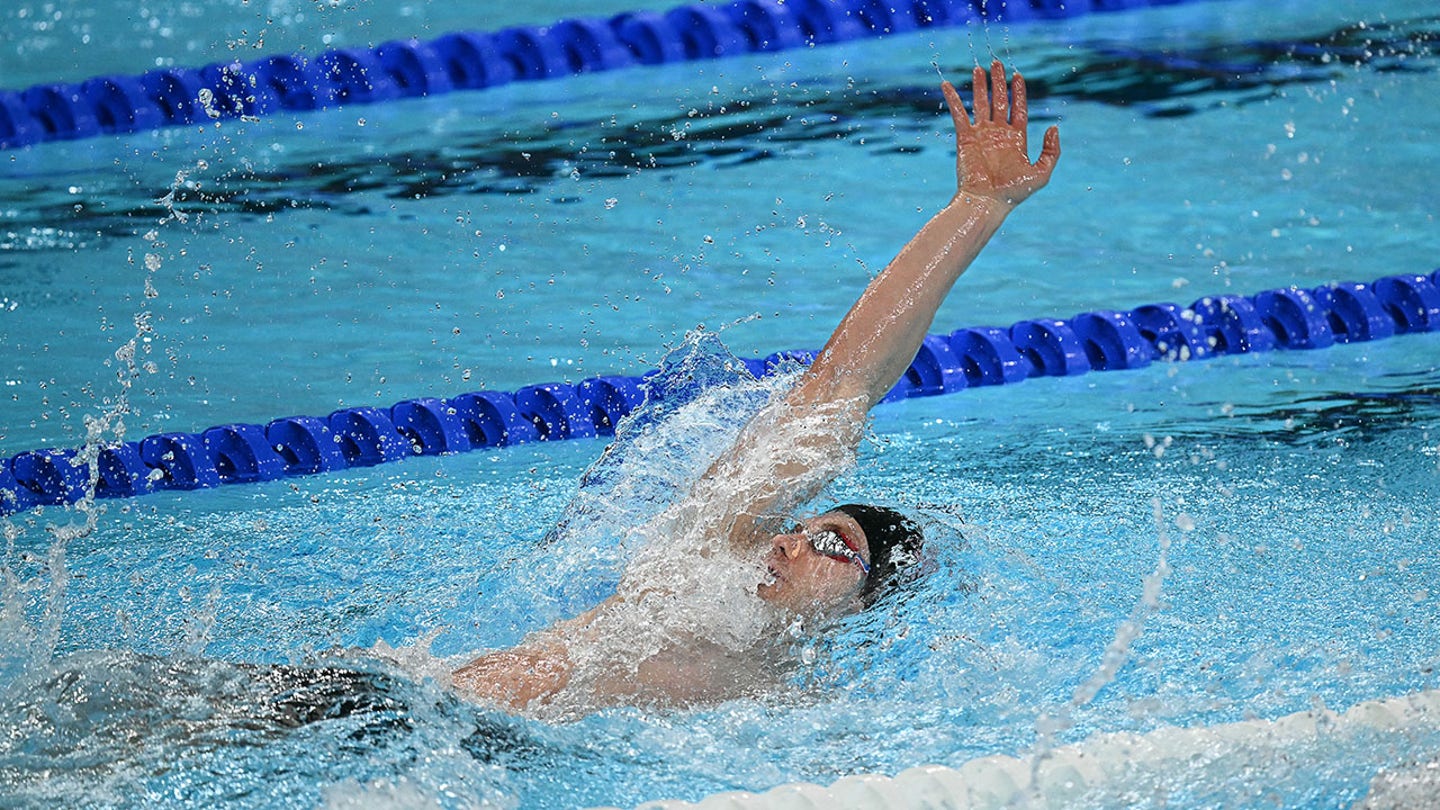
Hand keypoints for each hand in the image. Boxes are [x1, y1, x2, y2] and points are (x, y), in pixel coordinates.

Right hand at [942, 60, 1059, 207]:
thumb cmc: (1014, 192)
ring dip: (980, 86)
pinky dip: (953, 99)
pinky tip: (947, 84)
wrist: (987, 202)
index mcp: (1016, 139)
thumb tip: (1053, 127)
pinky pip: (958, 114)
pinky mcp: (965, 139)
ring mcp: (981, 136)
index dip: (1018, 92)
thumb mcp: (1042, 173)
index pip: (1017, 109)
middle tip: (997, 64)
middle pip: (999, 101)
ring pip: (980, 104)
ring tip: (979, 68)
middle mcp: (998, 134)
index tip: (1018, 75)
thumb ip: (1051, 150)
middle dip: (999, 82)